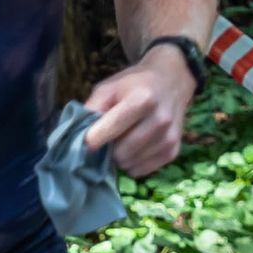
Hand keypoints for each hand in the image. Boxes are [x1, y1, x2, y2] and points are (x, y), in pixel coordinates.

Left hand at [84, 45, 194, 175]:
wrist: (171, 81)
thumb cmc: (134, 84)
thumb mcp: (109, 87)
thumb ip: (92, 108)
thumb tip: (78, 136)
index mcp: (142, 99)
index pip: (111, 128)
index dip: (93, 139)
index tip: (85, 142)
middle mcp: (159, 120)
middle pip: (121, 152)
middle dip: (108, 150)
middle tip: (107, 140)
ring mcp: (169, 137)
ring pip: (130, 164)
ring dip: (119, 158)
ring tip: (121, 141)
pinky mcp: (174, 151)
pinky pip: (142, 170)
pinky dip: (132, 164)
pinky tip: (134, 148)